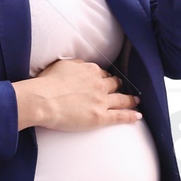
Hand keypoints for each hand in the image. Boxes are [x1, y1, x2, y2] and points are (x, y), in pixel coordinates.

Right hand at [13, 58, 141, 131]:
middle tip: (121, 88)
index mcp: (90, 70)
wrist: (43, 100)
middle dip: (118, 86)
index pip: (101, 73)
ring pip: (122, 99)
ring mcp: (102, 101)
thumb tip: (82, 65)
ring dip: (130, 99)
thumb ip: (75, 64)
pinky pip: (120, 116)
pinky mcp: (100, 116)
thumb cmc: (47, 83)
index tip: (104, 80)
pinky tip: (137, 116)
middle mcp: (99, 84)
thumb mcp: (62, 64)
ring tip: (135, 101)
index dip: (103, 77)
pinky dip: (130, 115)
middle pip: (114, 84)